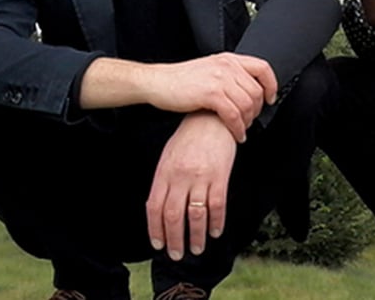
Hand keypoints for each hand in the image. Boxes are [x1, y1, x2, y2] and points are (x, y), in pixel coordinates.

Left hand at [145, 112, 235, 260]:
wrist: (212, 118)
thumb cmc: (189, 137)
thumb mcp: (169, 156)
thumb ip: (164, 181)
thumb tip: (160, 209)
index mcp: (164, 172)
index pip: (155, 207)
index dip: (156, 230)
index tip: (159, 244)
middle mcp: (180, 177)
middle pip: (173, 216)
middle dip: (175, 240)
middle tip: (178, 254)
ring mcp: (200, 177)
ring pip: (195, 215)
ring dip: (195, 236)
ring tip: (197, 249)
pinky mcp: (220, 176)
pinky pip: (217, 205)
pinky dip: (216, 222)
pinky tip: (215, 232)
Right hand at [148, 52, 276, 142]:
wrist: (158, 82)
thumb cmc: (180, 79)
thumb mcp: (210, 69)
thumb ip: (229, 74)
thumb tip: (246, 89)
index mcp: (228, 59)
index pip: (262, 68)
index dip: (271, 84)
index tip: (270, 98)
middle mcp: (227, 66)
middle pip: (256, 90)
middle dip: (257, 110)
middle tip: (251, 120)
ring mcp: (219, 79)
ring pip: (247, 104)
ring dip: (248, 121)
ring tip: (242, 129)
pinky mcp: (210, 94)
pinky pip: (234, 114)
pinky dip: (238, 127)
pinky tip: (236, 133)